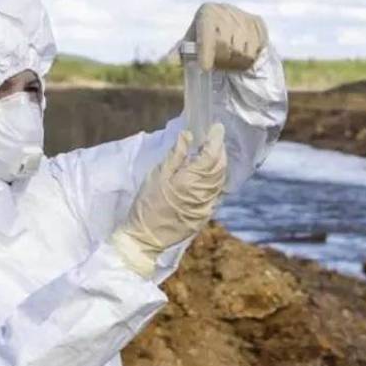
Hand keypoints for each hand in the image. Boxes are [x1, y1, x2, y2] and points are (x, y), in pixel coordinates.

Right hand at [111, 123, 226, 276]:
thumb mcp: (157, 176)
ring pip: (220, 181)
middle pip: (219, 168)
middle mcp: (203, 194)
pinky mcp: (205, 216)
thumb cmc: (146, 204)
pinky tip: (207, 175)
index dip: (216, 140)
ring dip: (219, 165)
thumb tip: (189, 135)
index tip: (217, 127)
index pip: (211, 156)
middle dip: (219, 151)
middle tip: (214, 138)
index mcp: (190, 181)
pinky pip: (215, 194)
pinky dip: (215, 180)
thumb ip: (175, 156)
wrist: (145, 238)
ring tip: (212, 153)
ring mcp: (206, 207)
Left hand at [184, 3, 267, 71]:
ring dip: (235, 62)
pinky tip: (240, 55)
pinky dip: (247, 59)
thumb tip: (170, 61)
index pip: (207, 33)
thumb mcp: (192, 41)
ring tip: (229, 59)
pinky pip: (254, 51)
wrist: (231, 23)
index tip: (205, 68)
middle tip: (218, 64)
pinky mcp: (257, 25)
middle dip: (221, 60)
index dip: (206, 52)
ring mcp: (244, 17)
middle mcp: (226, 11)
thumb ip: (181, 52)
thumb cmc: (206, 35)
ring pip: (241, 51)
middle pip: (225, 45)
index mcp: (207, 13)